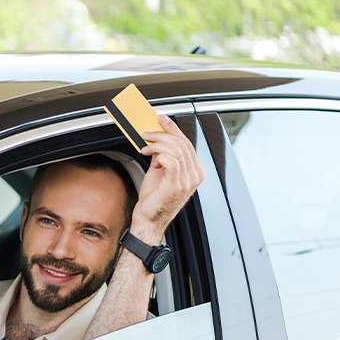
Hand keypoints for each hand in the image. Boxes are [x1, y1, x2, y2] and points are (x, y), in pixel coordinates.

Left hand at [134, 114, 203, 239]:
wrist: (148, 220)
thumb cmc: (153, 199)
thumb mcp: (159, 171)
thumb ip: (162, 155)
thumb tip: (158, 139)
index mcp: (194, 172)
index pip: (187, 144)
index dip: (174, 129)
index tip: (162, 120)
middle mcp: (194, 176)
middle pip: (182, 144)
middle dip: (162, 134)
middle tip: (147, 133)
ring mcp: (187, 181)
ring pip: (176, 150)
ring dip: (157, 143)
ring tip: (145, 146)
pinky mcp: (176, 185)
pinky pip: (171, 160)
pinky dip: (158, 154)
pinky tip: (150, 157)